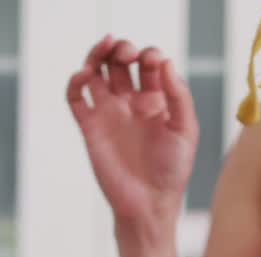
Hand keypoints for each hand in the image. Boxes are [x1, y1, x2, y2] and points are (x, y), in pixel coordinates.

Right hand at [67, 36, 198, 237]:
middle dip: (122, 49)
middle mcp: (130, 103)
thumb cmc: (173, 171)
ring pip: (95, 73)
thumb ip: (178, 95)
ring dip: (96, 55)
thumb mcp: (185, 130)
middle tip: (126, 52)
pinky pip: (75, 98)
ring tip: (104, 48)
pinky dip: (75, 81)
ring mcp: (108, 113)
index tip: (152, 60)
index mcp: (156, 101)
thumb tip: (165, 61)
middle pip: (120, 62)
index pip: (148, 64)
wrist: (149, 205)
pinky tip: (85, 75)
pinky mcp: (90, 127)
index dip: (149, 54)